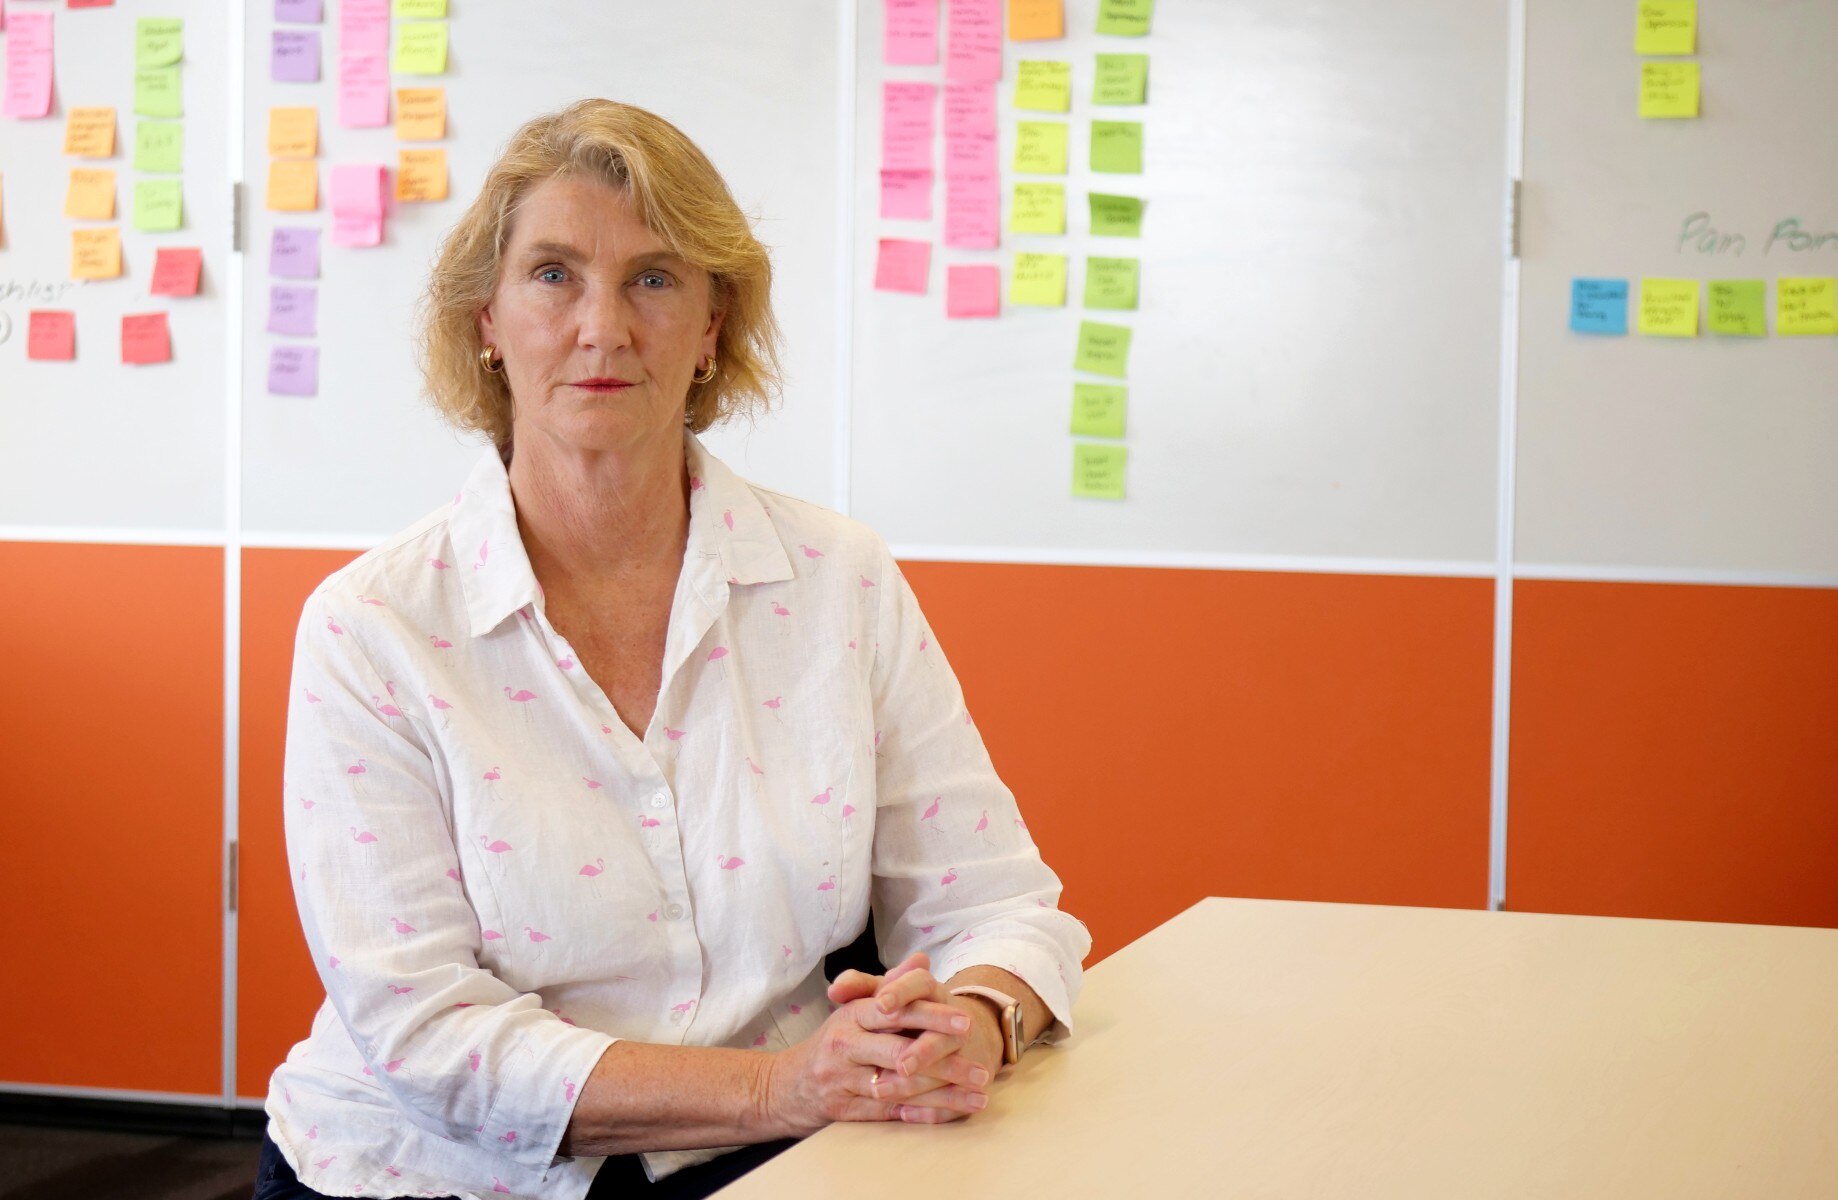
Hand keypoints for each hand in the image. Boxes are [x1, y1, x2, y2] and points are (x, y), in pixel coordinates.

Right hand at [766, 961, 986, 1135]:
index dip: (931, 1017)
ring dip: (943, 1093)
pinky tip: (950, 1111)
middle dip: (944, 1060)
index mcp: (851, 1015)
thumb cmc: (835, 1042)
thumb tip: (921, 960)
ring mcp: (843, 1081)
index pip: (896, 1012)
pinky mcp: (844, 1112)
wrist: (787, 1085)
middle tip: (980, 1066)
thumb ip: (891, 983)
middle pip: (900, 1052)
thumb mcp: (857, 1007)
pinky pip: (889, 1113)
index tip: (965, 1022)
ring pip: (899, 1087)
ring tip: (978, 1092)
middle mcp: (845, 1046)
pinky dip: (921, 1113)